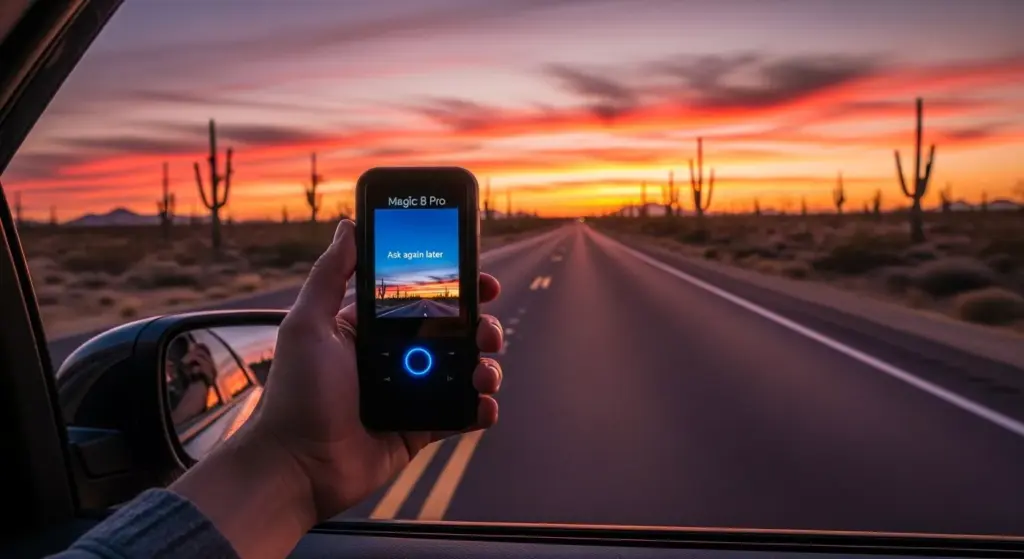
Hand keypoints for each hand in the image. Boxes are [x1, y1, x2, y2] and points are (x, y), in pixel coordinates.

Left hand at [251, 219, 503, 520]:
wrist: (297, 467)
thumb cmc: (294, 395)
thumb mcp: (308, 324)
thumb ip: (330, 275)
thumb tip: (349, 226)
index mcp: (369, 329)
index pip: (421, 299)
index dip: (455, 287)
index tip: (481, 281)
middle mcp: (393, 358)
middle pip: (453, 333)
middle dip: (480, 326)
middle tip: (488, 330)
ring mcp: (409, 394)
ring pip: (464, 371)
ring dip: (486, 366)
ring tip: (483, 371)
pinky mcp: (420, 429)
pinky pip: (461, 414)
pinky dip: (480, 408)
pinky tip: (483, 404)